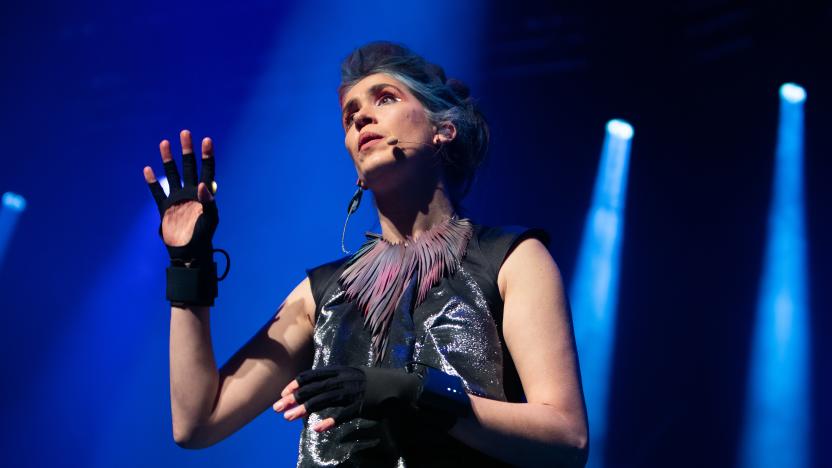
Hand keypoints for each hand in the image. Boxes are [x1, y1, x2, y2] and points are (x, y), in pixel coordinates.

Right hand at [143, 130, 216, 262]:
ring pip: (171, 174)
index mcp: (203, 194)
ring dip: (168, 159)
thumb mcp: (209, 218)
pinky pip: (157, 192)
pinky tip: (147, 169)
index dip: (207, 155)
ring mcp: (176, 198)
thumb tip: (201, 185)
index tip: (207, 140)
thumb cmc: (203, 235)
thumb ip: (207, 201)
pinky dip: (152, 182)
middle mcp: (190, 192)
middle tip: (185, 133)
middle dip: (187, 150)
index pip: (206, 170)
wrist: (189, 251)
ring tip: (165, 142)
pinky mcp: (164, 208)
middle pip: (188, 166)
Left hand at [272, 366, 420, 432]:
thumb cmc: (377, 382)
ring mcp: (353, 392)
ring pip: (323, 400)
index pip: (314, 374)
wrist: (402, 386)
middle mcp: (345, 379)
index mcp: (342, 370)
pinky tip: (317, 428)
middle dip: (294, 397)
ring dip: (304, 409)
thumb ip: (338, 380)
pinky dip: (329, 421)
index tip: (284, 392)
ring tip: (289, 417)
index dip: (297, 383)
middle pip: (314, 388)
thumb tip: (319, 387)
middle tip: (277, 407)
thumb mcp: (355, 376)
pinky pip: (343, 415)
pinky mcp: (362, 405)